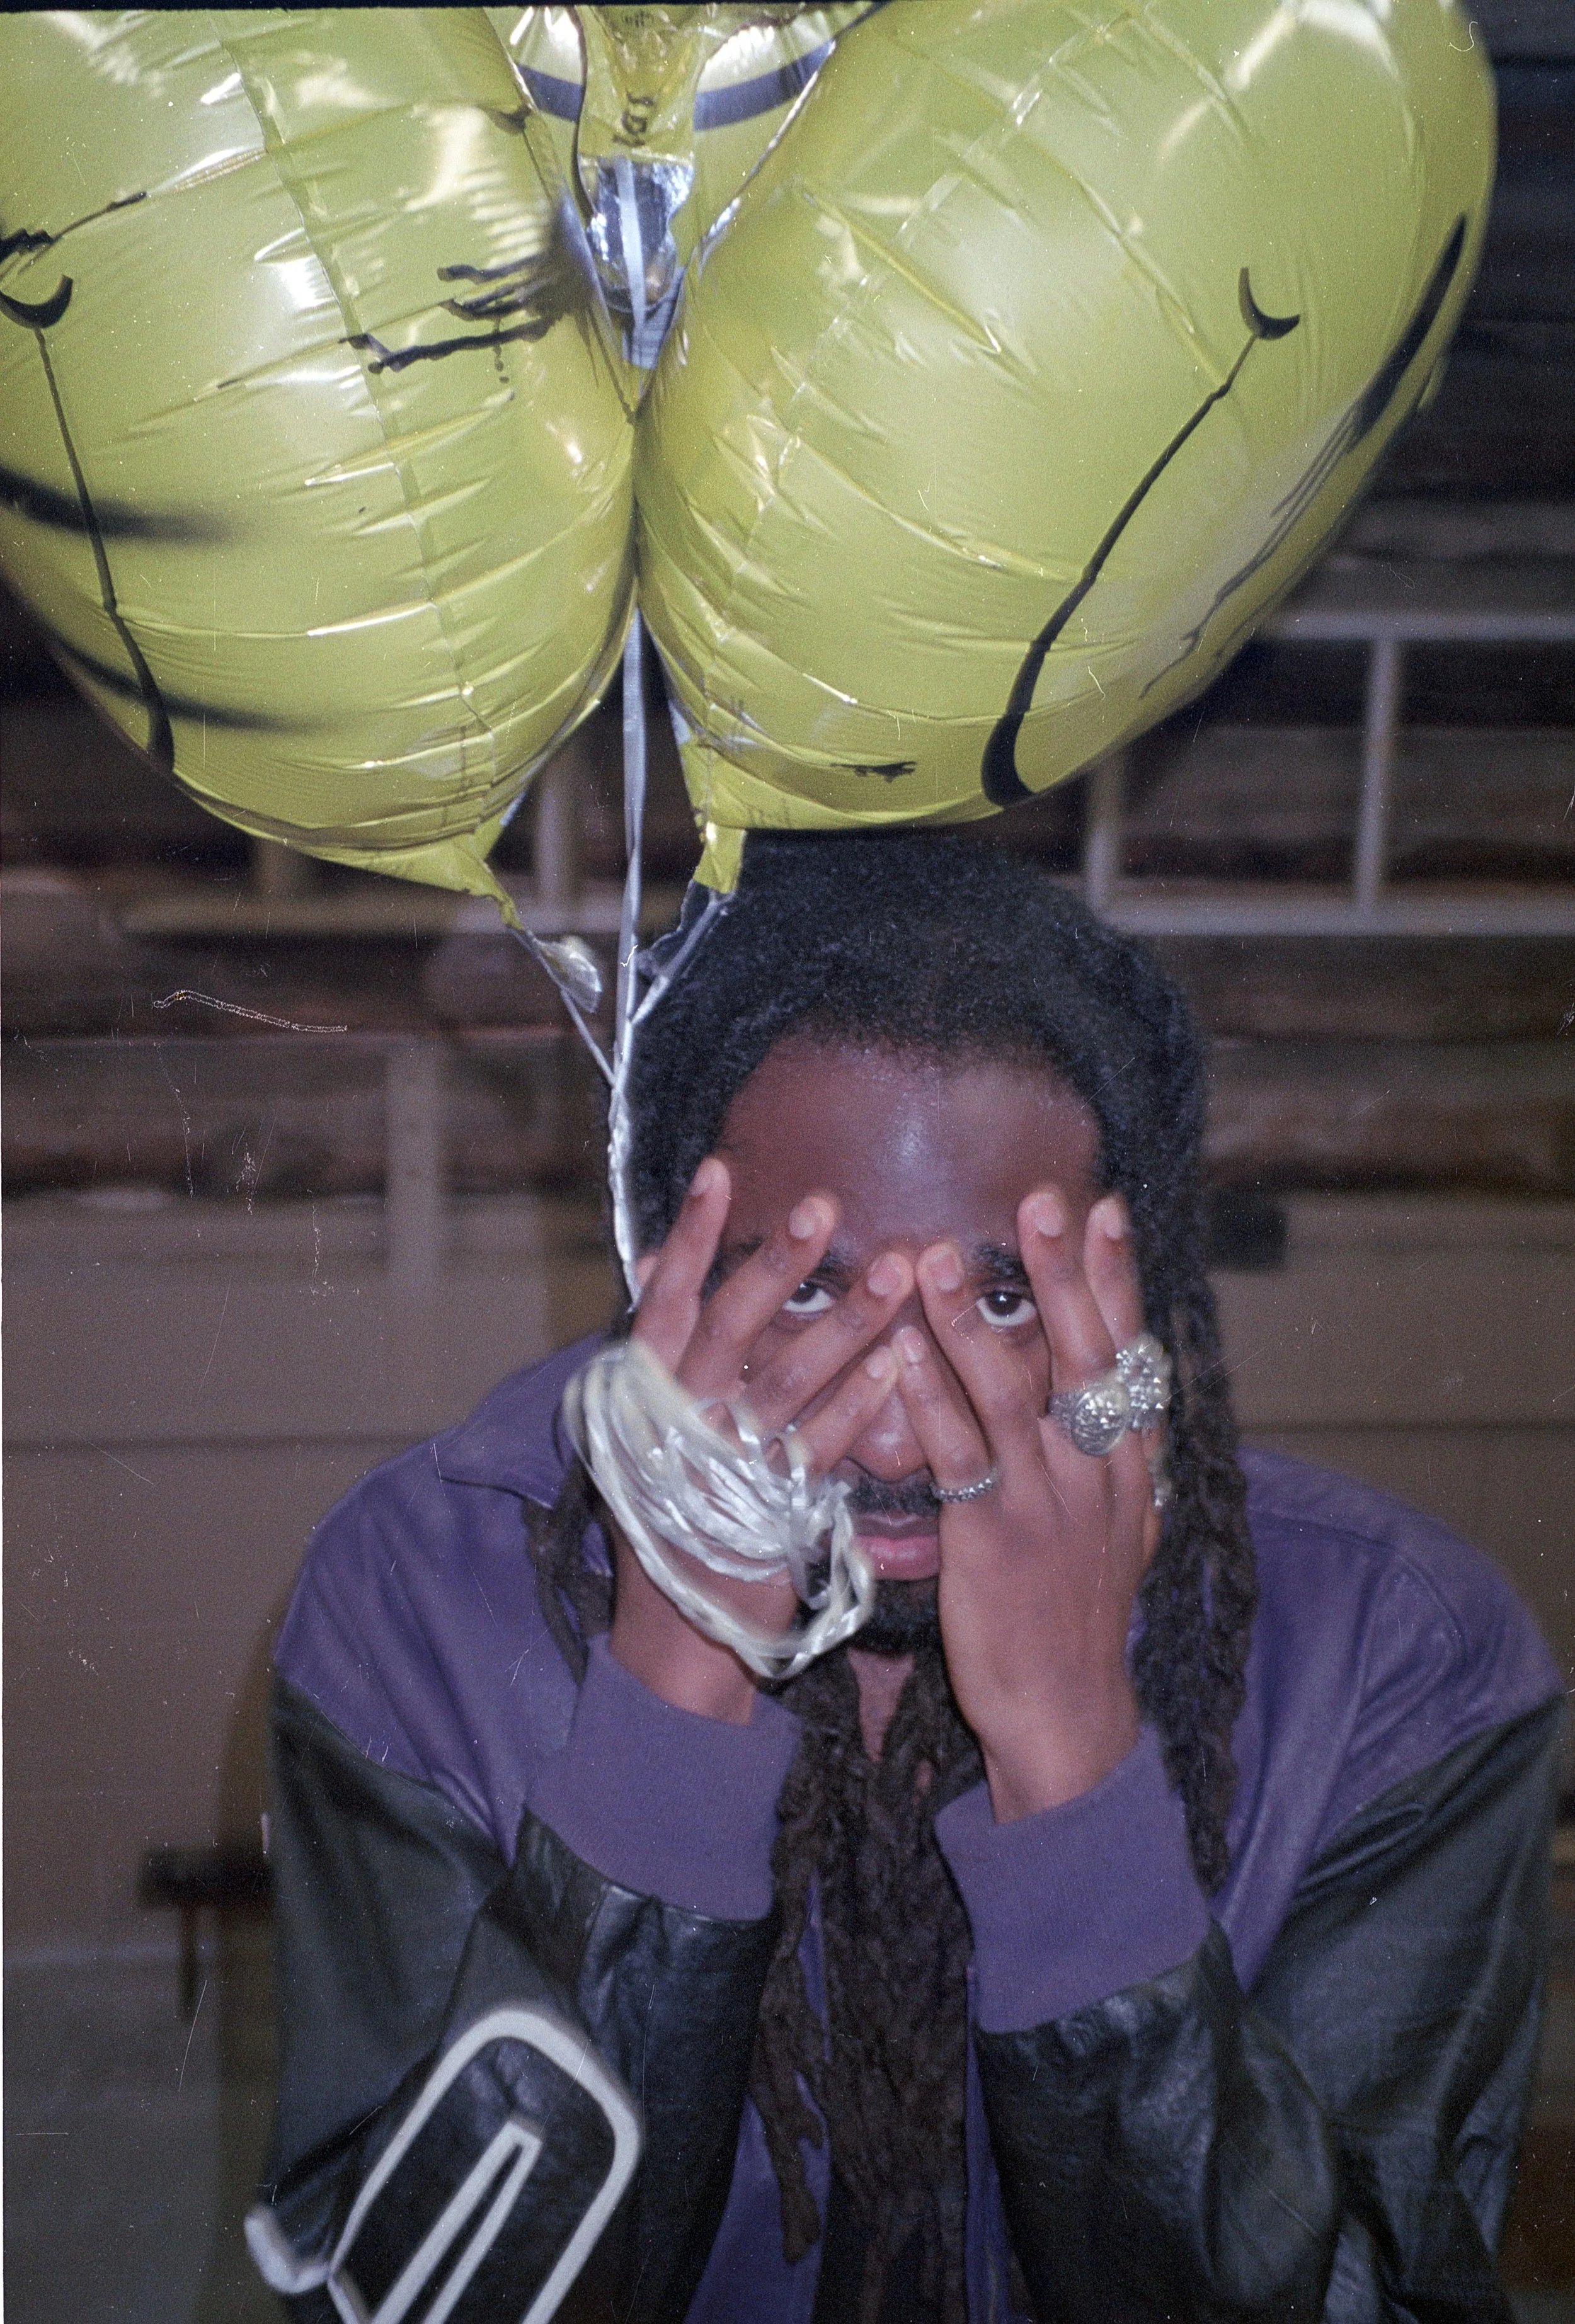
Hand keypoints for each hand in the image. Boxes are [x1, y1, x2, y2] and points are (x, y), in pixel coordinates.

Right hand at [609, 1156, 913, 1721]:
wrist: (680, 1635)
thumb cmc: (679, 1507)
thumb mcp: (655, 1424)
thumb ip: (673, 1349)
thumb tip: (664, 1263)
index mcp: (642, 1393)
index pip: (661, 1299)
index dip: (691, 1237)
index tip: (724, 1171)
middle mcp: (673, 1422)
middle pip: (726, 1329)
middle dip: (777, 1265)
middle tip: (828, 1207)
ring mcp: (719, 1468)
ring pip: (782, 1381)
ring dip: (843, 1323)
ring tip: (899, 1271)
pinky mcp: (768, 1513)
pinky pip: (817, 1447)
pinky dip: (858, 1404)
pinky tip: (903, 1362)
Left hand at [893, 1188, 1162, 1818]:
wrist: (1068, 1714)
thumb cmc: (1078, 1614)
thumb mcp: (1119, 1527)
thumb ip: (1107, 1453)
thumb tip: (1110, 1385)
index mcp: (1130, 1465)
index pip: (1128, 1354)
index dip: (1115, 1280)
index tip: (1103, 1209)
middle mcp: (1099, 1473)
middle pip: (1085, 1357)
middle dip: (1064, 1275)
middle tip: (1040, 1201)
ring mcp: (1047, 1505)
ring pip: (1013, 1395)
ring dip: (973, 1321)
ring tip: (933, 1257)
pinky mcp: (991, 1540)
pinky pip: (957, 1455)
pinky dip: (928, 1399)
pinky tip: (899, 1354)